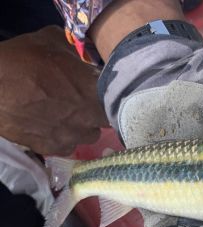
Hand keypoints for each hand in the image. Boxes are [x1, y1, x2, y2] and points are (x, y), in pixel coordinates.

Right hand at [0, 26, 107, 155]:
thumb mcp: (52, 41)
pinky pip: (70, 146)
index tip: (110, 92)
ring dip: (85, 126)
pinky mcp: (54, 148)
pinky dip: (66, 138)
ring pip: (91, 135)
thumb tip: (87, 60)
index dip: (116, 96)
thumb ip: (77, 53)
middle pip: (108, 120)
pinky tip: (56, 126)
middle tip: (88, 102)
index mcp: (94, 90)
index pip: (120, 99)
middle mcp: (89, 117)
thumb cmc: (21, 60)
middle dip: (101, 111)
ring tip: (70, 115)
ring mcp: (72, 136)